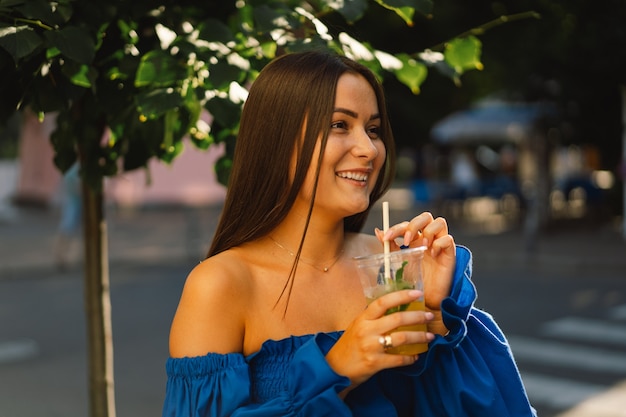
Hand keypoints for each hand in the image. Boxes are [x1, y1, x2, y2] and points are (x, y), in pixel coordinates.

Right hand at [326, 290, 433, 389]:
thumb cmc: (348, 347)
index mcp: (362, 318)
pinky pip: (398, 359)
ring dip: (419, 337)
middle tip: (429, 316)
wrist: (334, 369)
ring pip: (401, 338)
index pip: (383, 302)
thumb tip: (395, 309)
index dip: (401, 296)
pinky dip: (410, 358)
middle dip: (418, 317)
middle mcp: (366, 330)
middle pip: (397, 318)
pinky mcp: (374, 363)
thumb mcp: (357, 327)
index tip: (417, 294)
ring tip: (430, 337)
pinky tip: (415, 356)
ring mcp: (370, 347)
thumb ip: (373, 319)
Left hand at [375, 212, 454, 333]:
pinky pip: (448, 239)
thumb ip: (390, 246)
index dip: (396, 228)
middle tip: (406, 241)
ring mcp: (440, 245)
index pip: (407, 224)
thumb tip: (378, 231)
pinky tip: (432, 255)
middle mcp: (429, 239)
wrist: (426, 299)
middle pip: (426, 217)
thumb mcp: (398, 262)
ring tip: (422, 246)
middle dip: (414, 225)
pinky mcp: (450, 254)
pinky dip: (439, 244)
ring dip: (428, 231)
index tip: (385, 237)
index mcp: (416, 239)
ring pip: (440, 222)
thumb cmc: (413, 280)